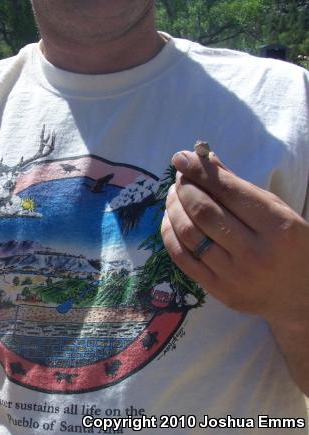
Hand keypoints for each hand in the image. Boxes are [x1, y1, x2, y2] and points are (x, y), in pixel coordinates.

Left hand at [161, 150, 308, 322]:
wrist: (300, 295)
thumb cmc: (288, 244)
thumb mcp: (276, 211)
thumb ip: (238, 186)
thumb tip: (203, 158)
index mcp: (278, 226)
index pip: (229, 192)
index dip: (200, 172)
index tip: (182, 158)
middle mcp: (256, 252)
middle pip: (203, 212)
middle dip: (184, 189)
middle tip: (179, 178)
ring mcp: (235, 275)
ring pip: (189, 234)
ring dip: (173, 208)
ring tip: (173, 195)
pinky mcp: (218, 290)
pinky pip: (182, 258)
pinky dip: (170, 234)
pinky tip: (170, 219)